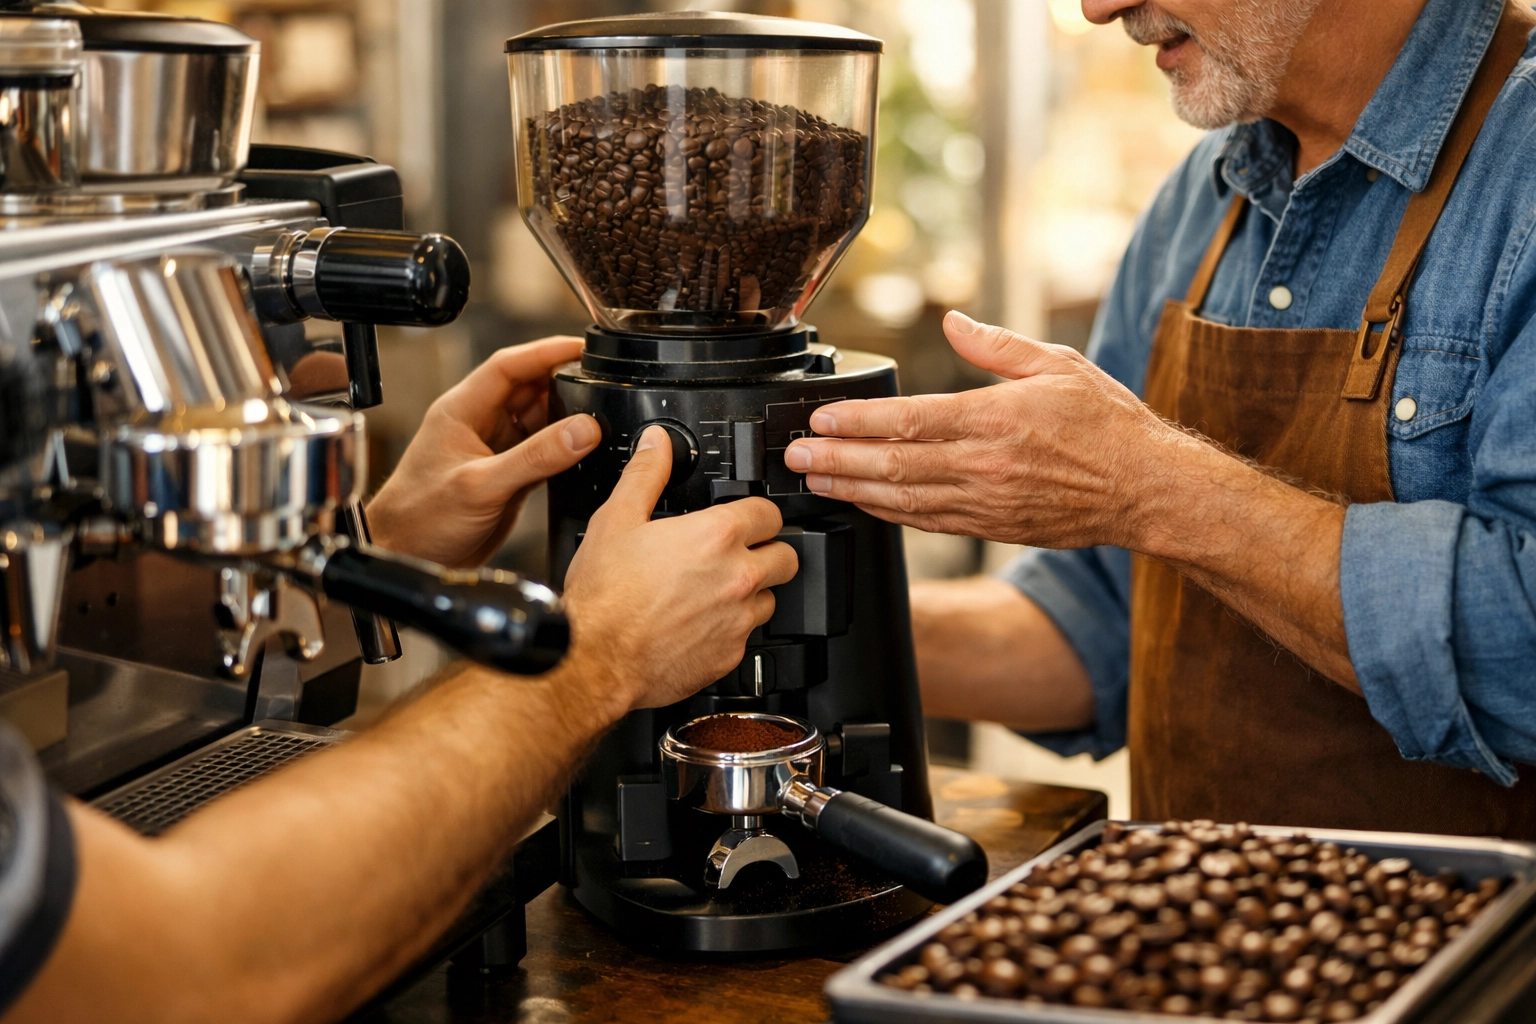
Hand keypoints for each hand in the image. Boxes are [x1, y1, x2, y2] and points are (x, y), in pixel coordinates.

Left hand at [367, 337, 596, 567]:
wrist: (406, 557)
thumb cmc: (420, 518)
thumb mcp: (481, 484)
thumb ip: (535, 457)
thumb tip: (582, 430)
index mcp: (462, 411)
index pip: (508, 366)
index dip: (546, 351)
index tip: (581, 348)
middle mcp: (479, 425)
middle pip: (529, 390)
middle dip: (564, 384)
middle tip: (602, 384)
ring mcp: (494, 451)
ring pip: (539, 421)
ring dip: (567, 420)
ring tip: (600, 418)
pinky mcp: (506, 477)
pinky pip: (543, 453)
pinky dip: (564, 451)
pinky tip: (584, 453)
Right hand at [562, 426, 798, 712]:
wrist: (593, 660)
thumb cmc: (603, 596)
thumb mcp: (616, 520)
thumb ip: (645, 475)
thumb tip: (656, 444)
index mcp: (715, 537)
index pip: (769, 513)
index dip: (756, 512)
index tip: (745, 518)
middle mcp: (737, 577)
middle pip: (786, 557)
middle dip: (768, 552)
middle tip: (740, 554)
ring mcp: (737, 620)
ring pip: (770, 600)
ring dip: (751, 593)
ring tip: (715, 591)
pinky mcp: (730, 656)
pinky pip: (746, 637)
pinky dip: (730, 630)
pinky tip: (700, 625)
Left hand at [783, 311, 1185, 548]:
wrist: (1147, 490)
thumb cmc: (1108, 425)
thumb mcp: (1057, 364)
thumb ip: (996, 345)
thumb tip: (952, 319)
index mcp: (996, 419)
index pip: (909, 422)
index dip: (858, 422)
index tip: (821, 419)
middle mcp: (985, 466)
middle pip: (893, 466)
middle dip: (836, 460)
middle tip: (795, 456)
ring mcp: (985, 503)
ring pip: (902, 500)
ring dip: (852, 490)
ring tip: (814, 480)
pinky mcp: (991, 527)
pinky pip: (927, 522)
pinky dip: (888, 514)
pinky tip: (862, 503)